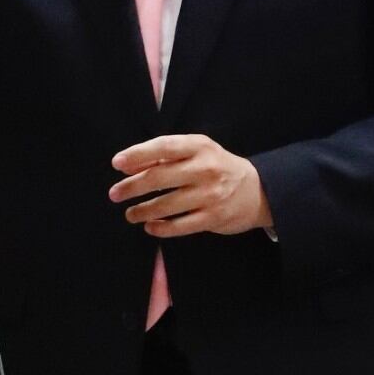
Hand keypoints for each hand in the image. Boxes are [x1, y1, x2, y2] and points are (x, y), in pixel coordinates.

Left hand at [109, 134, 272, 236]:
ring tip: (130, 214)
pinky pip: (179, 226)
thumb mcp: (199, 151)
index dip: (138, 154)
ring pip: (166, 204)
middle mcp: (205, 168)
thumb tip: (128, 165)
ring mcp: (210, 195)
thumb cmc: (219, 167)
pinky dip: (160, 228)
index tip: (117, 163)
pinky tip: (150, 226)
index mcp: (200, 147)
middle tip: (115, 194)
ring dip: (141, 210)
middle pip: (159, 176)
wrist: (258, 191)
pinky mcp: (213, 218)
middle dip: (132, 186)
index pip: (164, 146)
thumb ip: (167, 155)